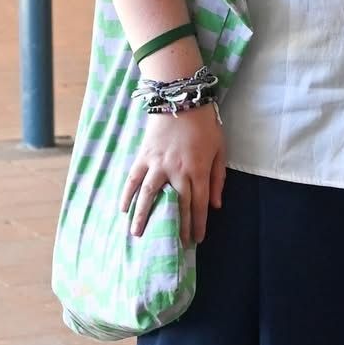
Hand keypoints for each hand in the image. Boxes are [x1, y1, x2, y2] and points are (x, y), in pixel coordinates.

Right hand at [121, 106, 225, 245]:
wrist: (181, 99)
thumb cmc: (205, 125)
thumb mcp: (220, 150)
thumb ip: (218, 178)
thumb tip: (216, 205)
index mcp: (198, 170)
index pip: (198, 204)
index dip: (198, 224)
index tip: (196, 240)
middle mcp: (177, 171)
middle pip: (177, 205)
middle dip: (177, 227)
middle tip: (174, 245)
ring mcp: (158, 164)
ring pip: (150, 195)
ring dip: (144, 216)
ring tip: (137, 235)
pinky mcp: (143, 156)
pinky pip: (133, 179)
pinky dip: (127, 194)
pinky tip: (123, 208)